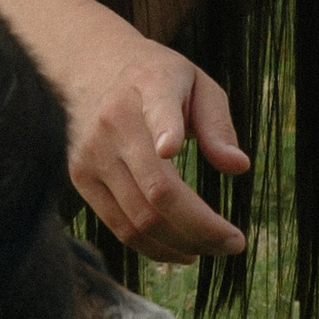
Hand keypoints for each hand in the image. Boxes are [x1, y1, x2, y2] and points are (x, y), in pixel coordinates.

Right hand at [61, 34, 250, 262]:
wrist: (91, 68)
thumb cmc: (159, 81)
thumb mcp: (197, 84)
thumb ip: (217, 124)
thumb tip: (238, 167)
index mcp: (149, 85)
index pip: (156, 108)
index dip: (163, 129)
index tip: (172, 148)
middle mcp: (113, 121)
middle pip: (157, 190)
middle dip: (202, 228)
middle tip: (234, 244)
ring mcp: (91, 153)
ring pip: (139, 218)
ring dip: (182, 244)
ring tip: (214, 248)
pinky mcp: (80, 178)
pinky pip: (120, 226)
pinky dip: (154, 247)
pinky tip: (182, 250)